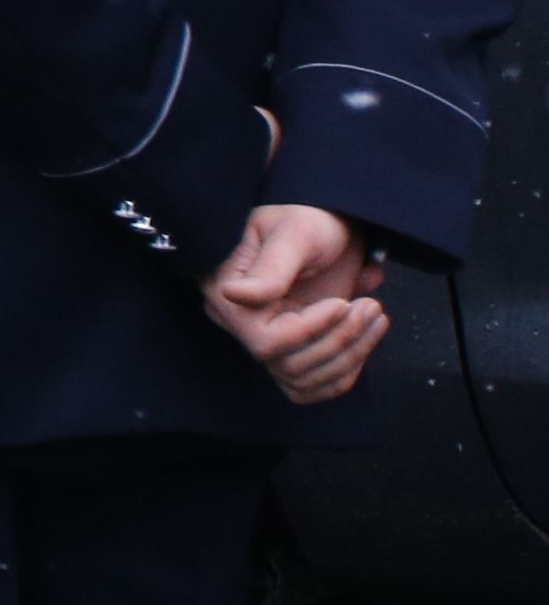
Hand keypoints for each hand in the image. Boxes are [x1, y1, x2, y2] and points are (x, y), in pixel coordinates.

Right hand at [203, 202, 388, 405]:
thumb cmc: (308, 217)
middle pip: (289, 365)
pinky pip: (311, 386)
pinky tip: (364, 342)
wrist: (329, 223)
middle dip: (341, 340)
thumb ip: (270, 268)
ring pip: (304, 380)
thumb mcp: (294, 235)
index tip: (342, 302)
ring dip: (351, 356)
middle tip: (372, 306)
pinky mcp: (289, 352)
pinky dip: (344, 374)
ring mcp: (264, 340)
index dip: (311, 330)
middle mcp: (240, 324)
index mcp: (227, 295)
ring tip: (375, 315)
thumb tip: (233, 295)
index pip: (267, 341)